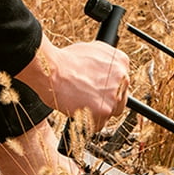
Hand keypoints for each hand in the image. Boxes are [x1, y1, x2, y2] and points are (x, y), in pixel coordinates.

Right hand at [16, 37, 130, 130]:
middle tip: (89, 98)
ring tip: (81, 104)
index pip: (122, 82)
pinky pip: (99, 124)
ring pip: (110, 112)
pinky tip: (79, 111)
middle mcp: (122, 79)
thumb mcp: (93, 50)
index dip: (108, 87)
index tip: (98, 89)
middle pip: (119, 98)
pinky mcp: (104, 111)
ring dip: (97, 112)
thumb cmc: (65, 60)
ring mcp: (114, 96)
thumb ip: (106, 62)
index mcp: (121, 62)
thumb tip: (107, 71)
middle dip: (105, 100)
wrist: (51, 69)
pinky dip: (88, 123)